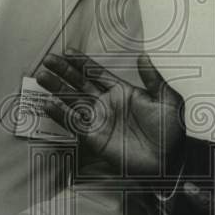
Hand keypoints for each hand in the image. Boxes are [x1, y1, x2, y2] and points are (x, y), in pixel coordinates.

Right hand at [34, 50, 184, 182]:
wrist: (170, 162)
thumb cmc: (172, 133)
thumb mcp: (168, 100)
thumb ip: (153, 79)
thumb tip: (143, 56)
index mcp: (123, 93)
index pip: (97, 74)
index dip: (82, 63)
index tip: (68, 52)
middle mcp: (107, 105)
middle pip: (80, 84)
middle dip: (64, 72)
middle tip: (48, 60)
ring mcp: (99, 122)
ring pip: (73, 102)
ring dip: (57, 90)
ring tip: (41, 77)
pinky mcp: (94, 139)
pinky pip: (74, 124)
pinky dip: (61, 115)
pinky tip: (49, 104)